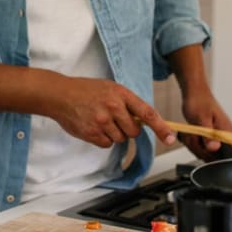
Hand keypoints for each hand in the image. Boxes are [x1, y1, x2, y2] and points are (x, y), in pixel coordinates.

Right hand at [50, 77, 175, 147]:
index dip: (161, 127)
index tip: (171, 138)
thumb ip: (126, 102)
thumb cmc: (85, 90)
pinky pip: (107, 144)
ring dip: (113, 133)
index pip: (147, 113)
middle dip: (128, 129)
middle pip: (134, 131)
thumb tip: (143, 120)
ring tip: (99, 119)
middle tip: (115, 119)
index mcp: (121, 94)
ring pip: (120, 139)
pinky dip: (102, 138)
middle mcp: (113, 107)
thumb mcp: (109, 88)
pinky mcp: (92, 133)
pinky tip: (93, 126)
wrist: (60, 94)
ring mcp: (102, 121)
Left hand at [179, 91, 231, 160]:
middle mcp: (225, 137)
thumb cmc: (199, 101)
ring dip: (192, 143)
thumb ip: (208, 135)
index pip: (223, 154)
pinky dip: (192, 141)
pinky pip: (200, 147)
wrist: (194, 92)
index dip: (207, 152)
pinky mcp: (209, 137)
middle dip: (196, 146)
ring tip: (189, 131)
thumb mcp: (202, 119)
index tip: (198, 141)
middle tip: (191, 133)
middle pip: (211, 155)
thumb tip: (214, 148)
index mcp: (228, 133)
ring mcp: (217, 138)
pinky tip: (189, 133)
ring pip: (203, 152)